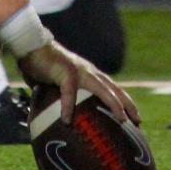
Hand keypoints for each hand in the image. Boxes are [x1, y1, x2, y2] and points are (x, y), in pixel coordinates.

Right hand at [16, 33, 140, 126]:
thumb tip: (64, 119)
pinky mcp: (65, 71)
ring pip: (102, 88)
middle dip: (128, 105)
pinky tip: (67, 120)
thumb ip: (65, 99)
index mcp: (90, 75)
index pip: (113, 89)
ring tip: (121, 119)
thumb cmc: (44, 67)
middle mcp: (89, 72)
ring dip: (113, 104)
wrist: (32, 47)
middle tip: (138, 121)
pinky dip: (69, 106)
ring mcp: (79, 71)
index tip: (135, 118)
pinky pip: (69, 92)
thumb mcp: (59, 86)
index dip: (125, 103)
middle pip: (114, 89)